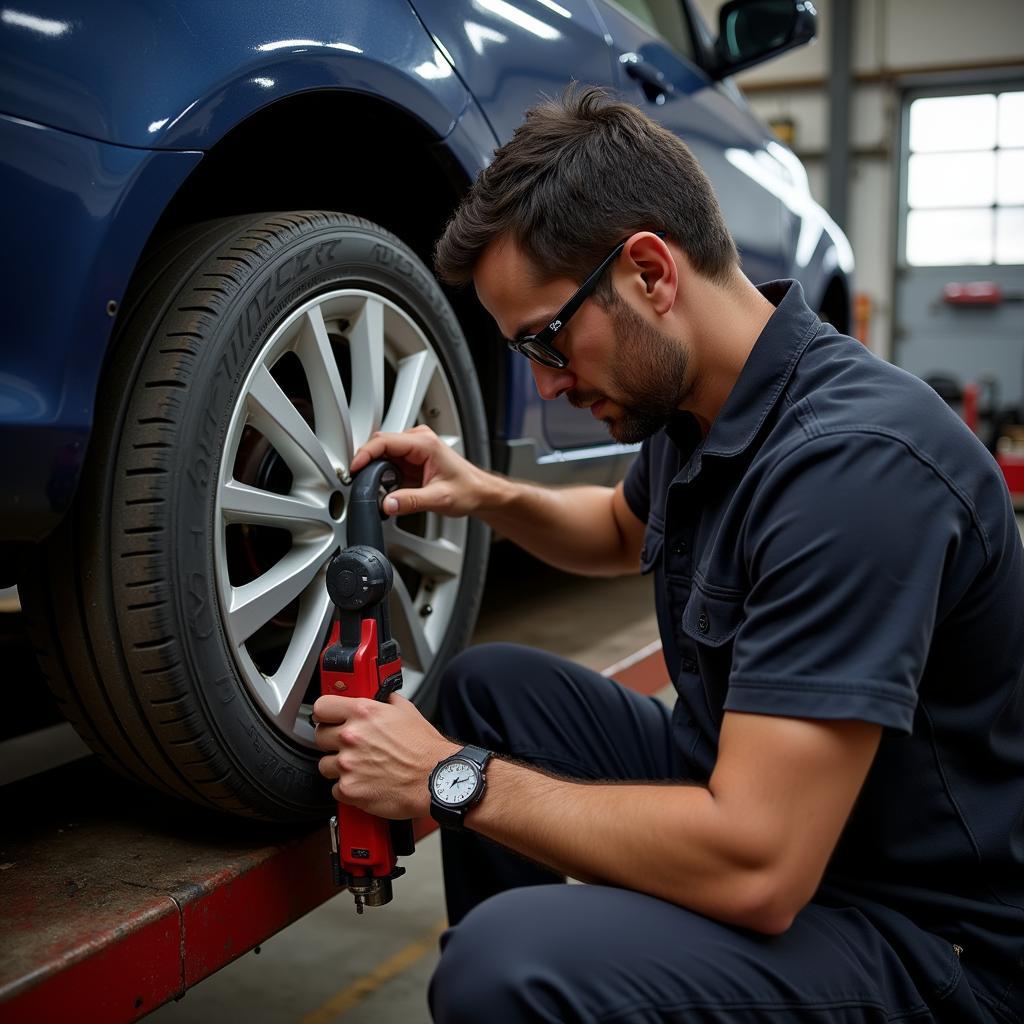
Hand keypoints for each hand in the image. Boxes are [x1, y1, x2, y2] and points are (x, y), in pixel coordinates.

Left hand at [313, 691, 458, 818]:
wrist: (434, 779)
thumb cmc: (424, 749)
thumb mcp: (406, 711)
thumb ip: (385, 701)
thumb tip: (378, 697)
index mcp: (363, 712)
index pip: (322, 707)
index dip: (324, 714)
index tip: (327, 719)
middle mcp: (352, 736)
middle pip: (319, 736)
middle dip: (332, 741)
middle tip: (349, 746)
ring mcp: (348, 764)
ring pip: (325, 765)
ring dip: (338, 766)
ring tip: (359, 767)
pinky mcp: (349, 789)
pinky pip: (336, 789)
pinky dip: (347, 788)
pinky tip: (364, 783)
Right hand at [349, 424, 490, 516]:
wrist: (479, 492)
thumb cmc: (468, 490)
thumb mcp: (439, 499)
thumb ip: (411, 501)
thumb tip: (388, 504)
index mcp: (425, 443)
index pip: (384, 441)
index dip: (365, 454)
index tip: (354, 468)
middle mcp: (418, 440)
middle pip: (380, 444)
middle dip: (367, 462)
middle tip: (360, 482)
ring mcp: (414, 448)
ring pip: (382, 453)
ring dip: (374, 469)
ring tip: (374, 488)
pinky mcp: (411, 459)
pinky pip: (388, 462)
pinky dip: (382, 474)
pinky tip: (385, 487)